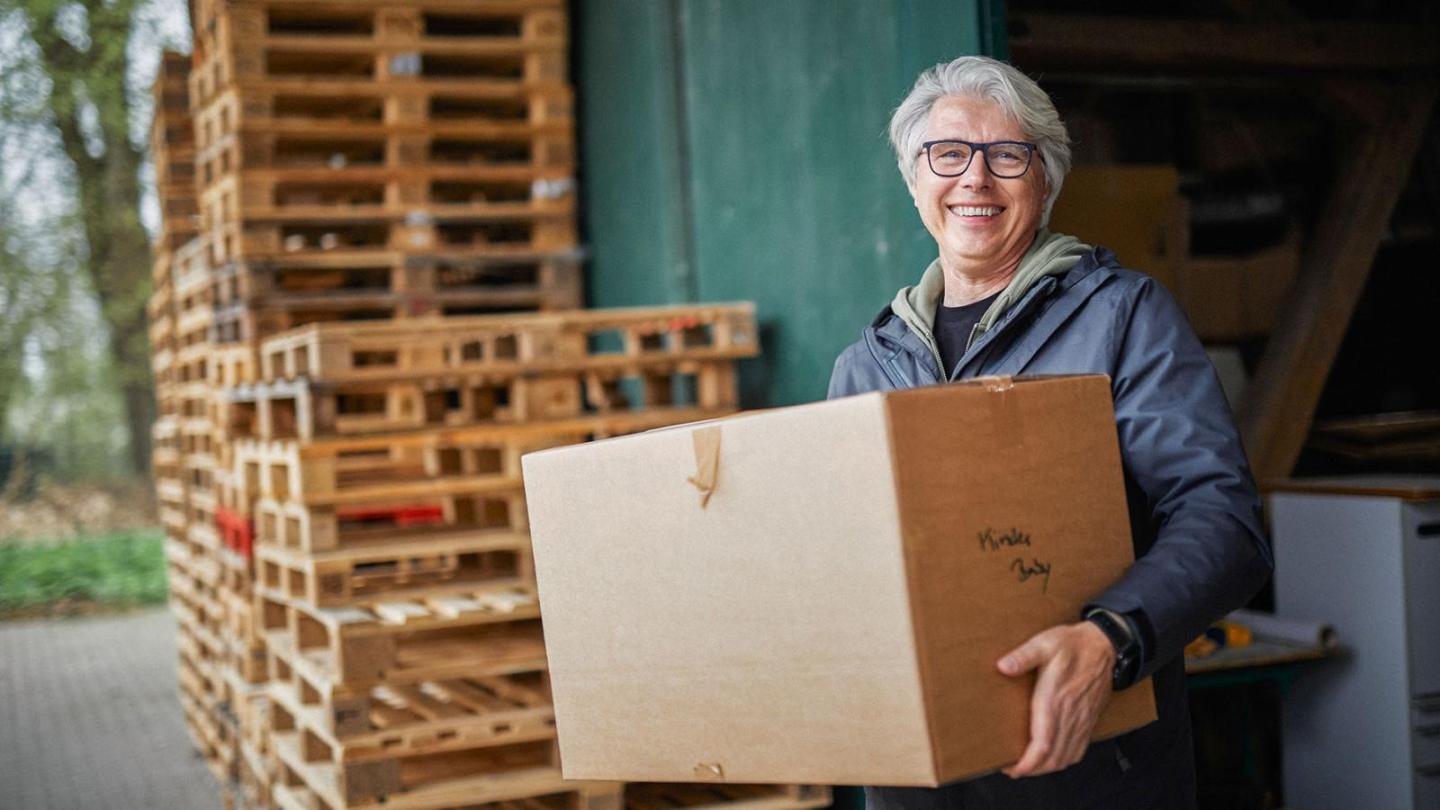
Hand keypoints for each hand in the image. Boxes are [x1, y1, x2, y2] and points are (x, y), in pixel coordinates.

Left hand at [997, 621, 1114, 777]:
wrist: (1104, 645)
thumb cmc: (1072, 645)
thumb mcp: (1044, 643)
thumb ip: (1023, 656)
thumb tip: (1003, 666)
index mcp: (1055, 701)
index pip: (1042, 745)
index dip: (1027, 763)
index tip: (1011, 768)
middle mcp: (1070, 716)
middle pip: (1053, 759)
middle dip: (1032, 770)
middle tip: (1012, 768)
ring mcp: (1081, 721)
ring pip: (1066, 758)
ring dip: (1046, 768)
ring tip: (1028, 766)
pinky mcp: (1088, 720)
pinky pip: (1078, 750)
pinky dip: (1063, 760)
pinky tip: (1052, 758)